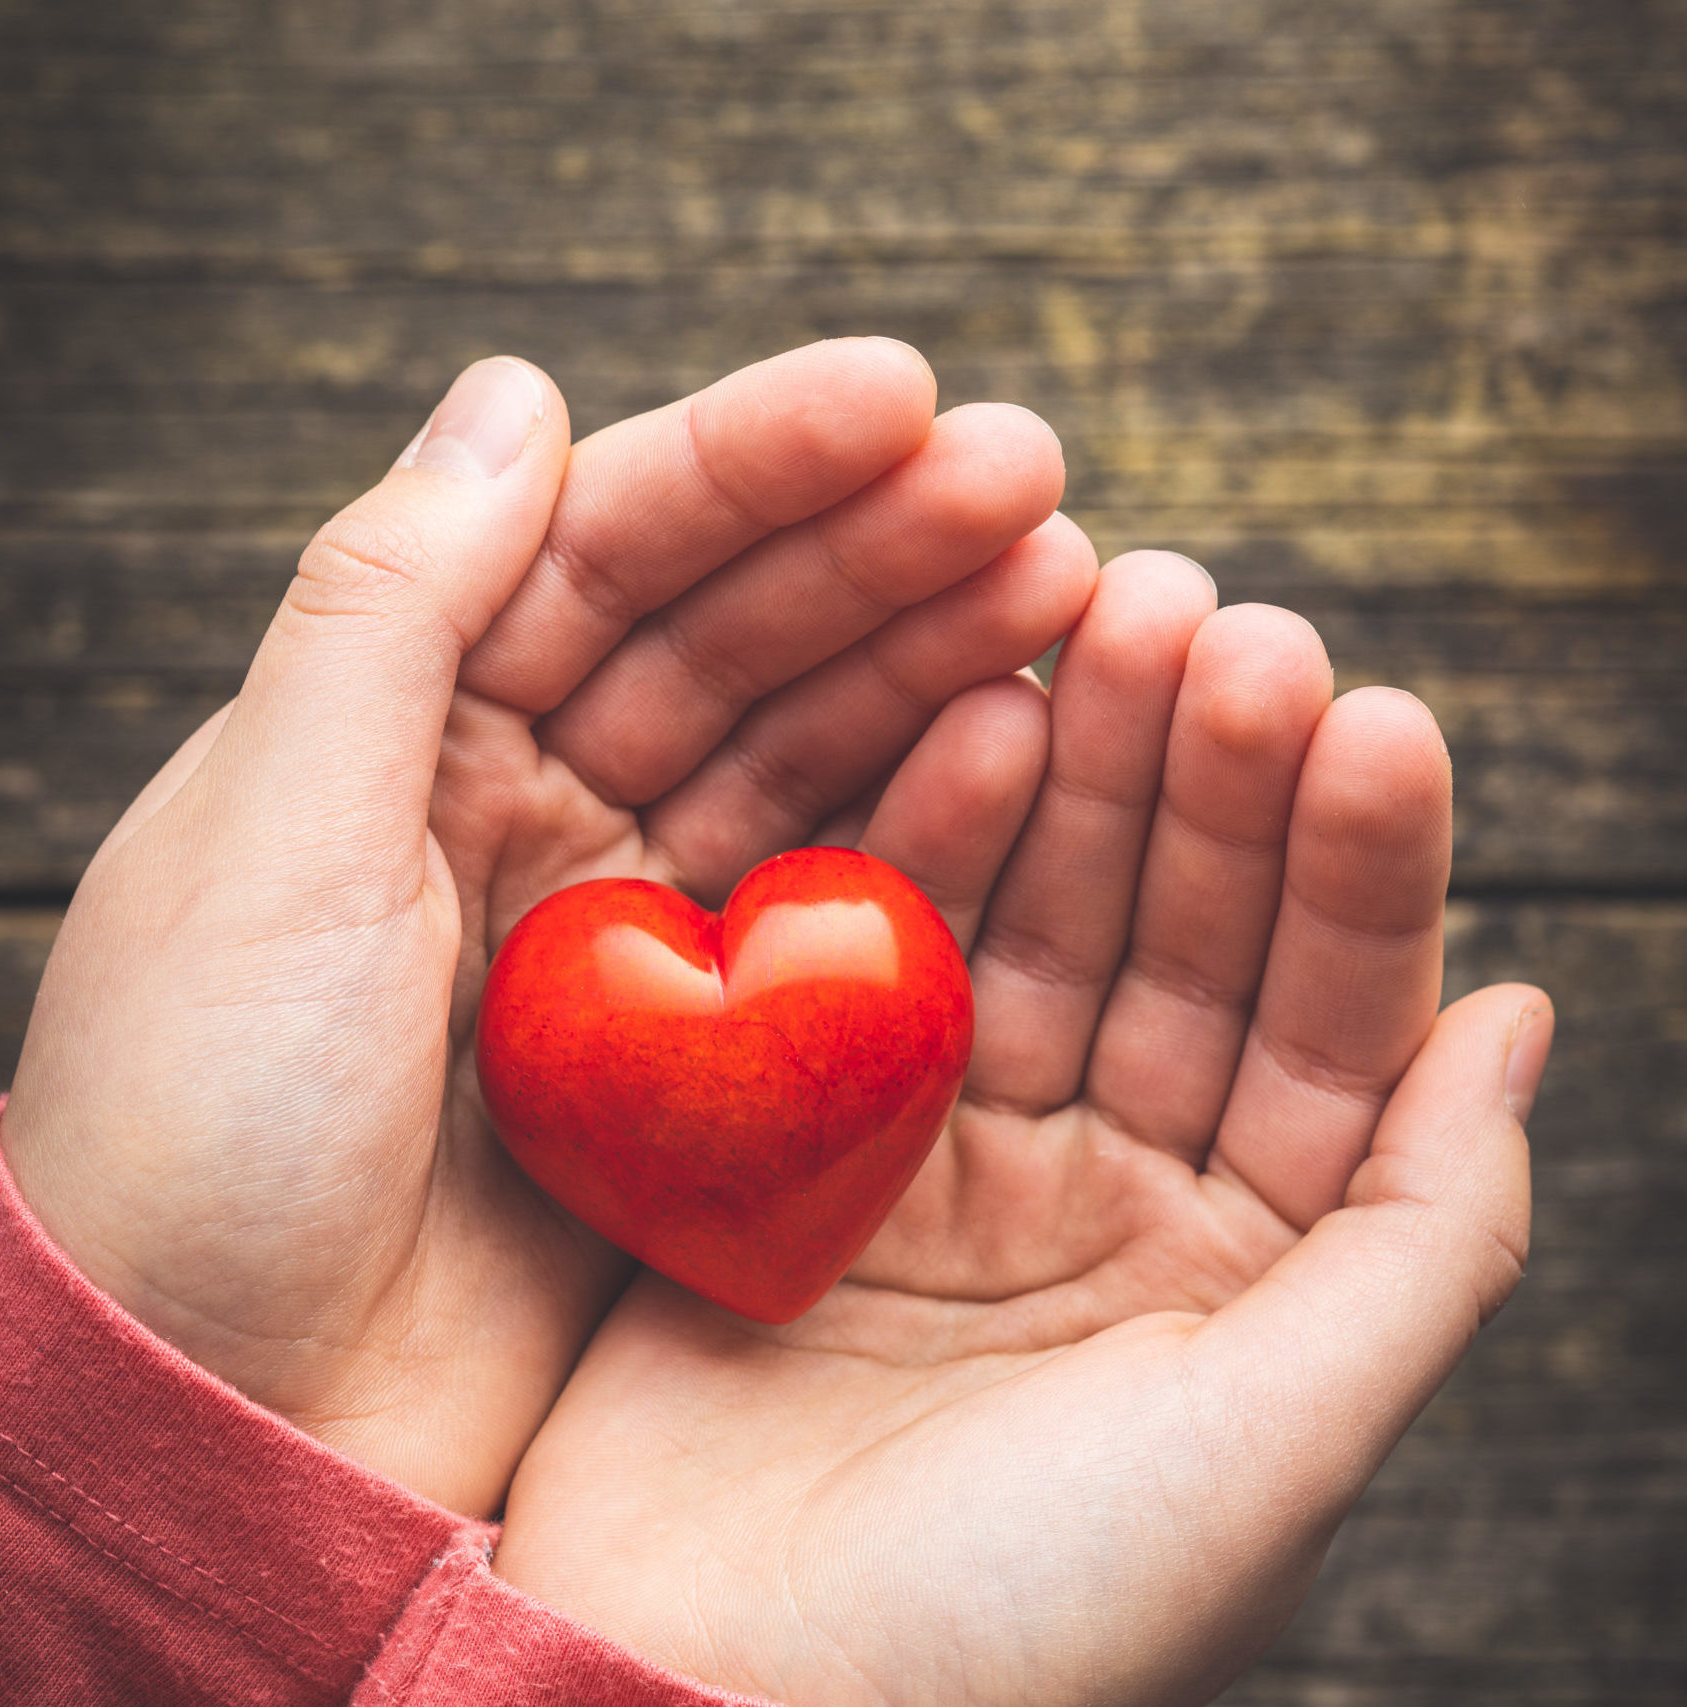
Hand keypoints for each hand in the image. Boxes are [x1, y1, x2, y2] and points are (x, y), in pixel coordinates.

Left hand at [0, 340, 1095, 1514]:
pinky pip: (834, 905)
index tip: (907, 394)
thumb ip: (391, 608)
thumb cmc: (199, 1132)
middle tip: (1036, 480)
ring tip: (1066, 584)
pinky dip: (929, 825)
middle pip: (728, 635)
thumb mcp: (269, 838)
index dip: (754, 463)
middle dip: (876, 545)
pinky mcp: (710, 1050)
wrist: (231, 1421)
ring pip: (802, 752)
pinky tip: (1018, 743)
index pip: (603, 546)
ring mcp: (632, 926)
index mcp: (407, 724)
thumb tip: (515, 390)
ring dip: (927, 662)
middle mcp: (526, 803)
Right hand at [495, 551, 1553, 1706]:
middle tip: (1210, 612)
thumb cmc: (1022, 1634)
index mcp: (1242, 1262)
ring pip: (1035, 921)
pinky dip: (921, 840)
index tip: (1365, 712)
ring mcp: (951, 1151)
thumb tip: (1525, 1017)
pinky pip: (882, 961)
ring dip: (1074, 772)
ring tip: (1100, 612)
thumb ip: (1417, 1241)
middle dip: (1205, 780)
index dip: (1350, 867)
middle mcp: (1106, 1188)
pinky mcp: (808, 1136)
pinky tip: (970, 716)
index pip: (1326, 1022)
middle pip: (1175, 940)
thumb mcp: (1269, 1450)